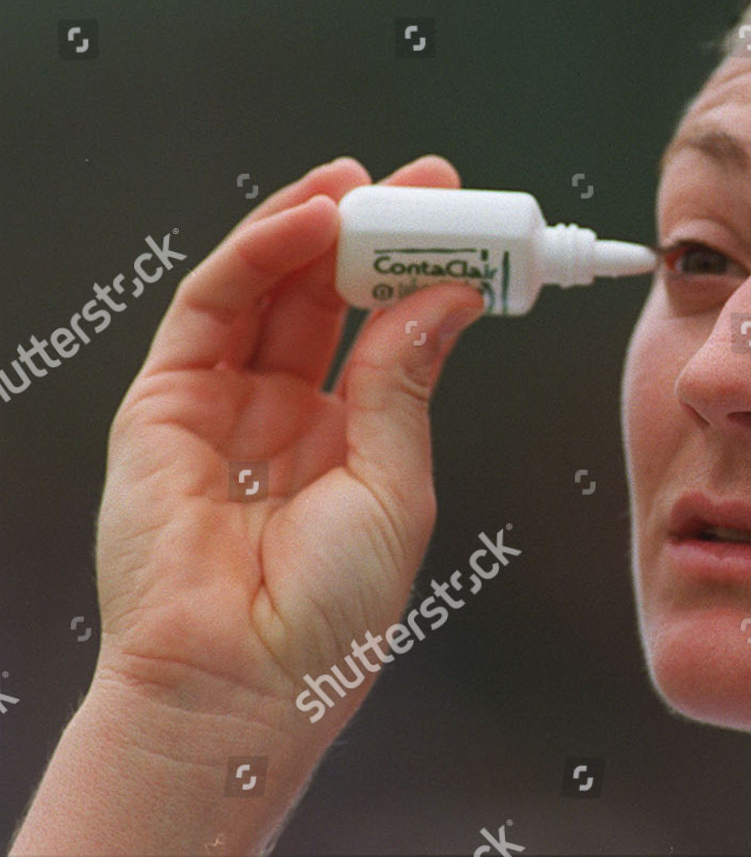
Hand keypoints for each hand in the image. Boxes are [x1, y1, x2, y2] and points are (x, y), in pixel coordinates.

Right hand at [93, 155, 483, 735]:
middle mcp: (285, 410)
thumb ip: (406, 381)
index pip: (384, 328)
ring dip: (315, 225)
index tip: (467, 222)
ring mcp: (223, 401)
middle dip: (375, 232)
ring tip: (366, 185)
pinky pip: (213, 307)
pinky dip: (259, 252)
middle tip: (424, 185)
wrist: (243, 681)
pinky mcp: (166, 401)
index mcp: (349, 435)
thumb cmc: (329, 611)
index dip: (421, 270)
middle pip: (329, 296)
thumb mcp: (394, 483)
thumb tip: (448, 295)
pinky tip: (308, 221)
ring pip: (269, 286)